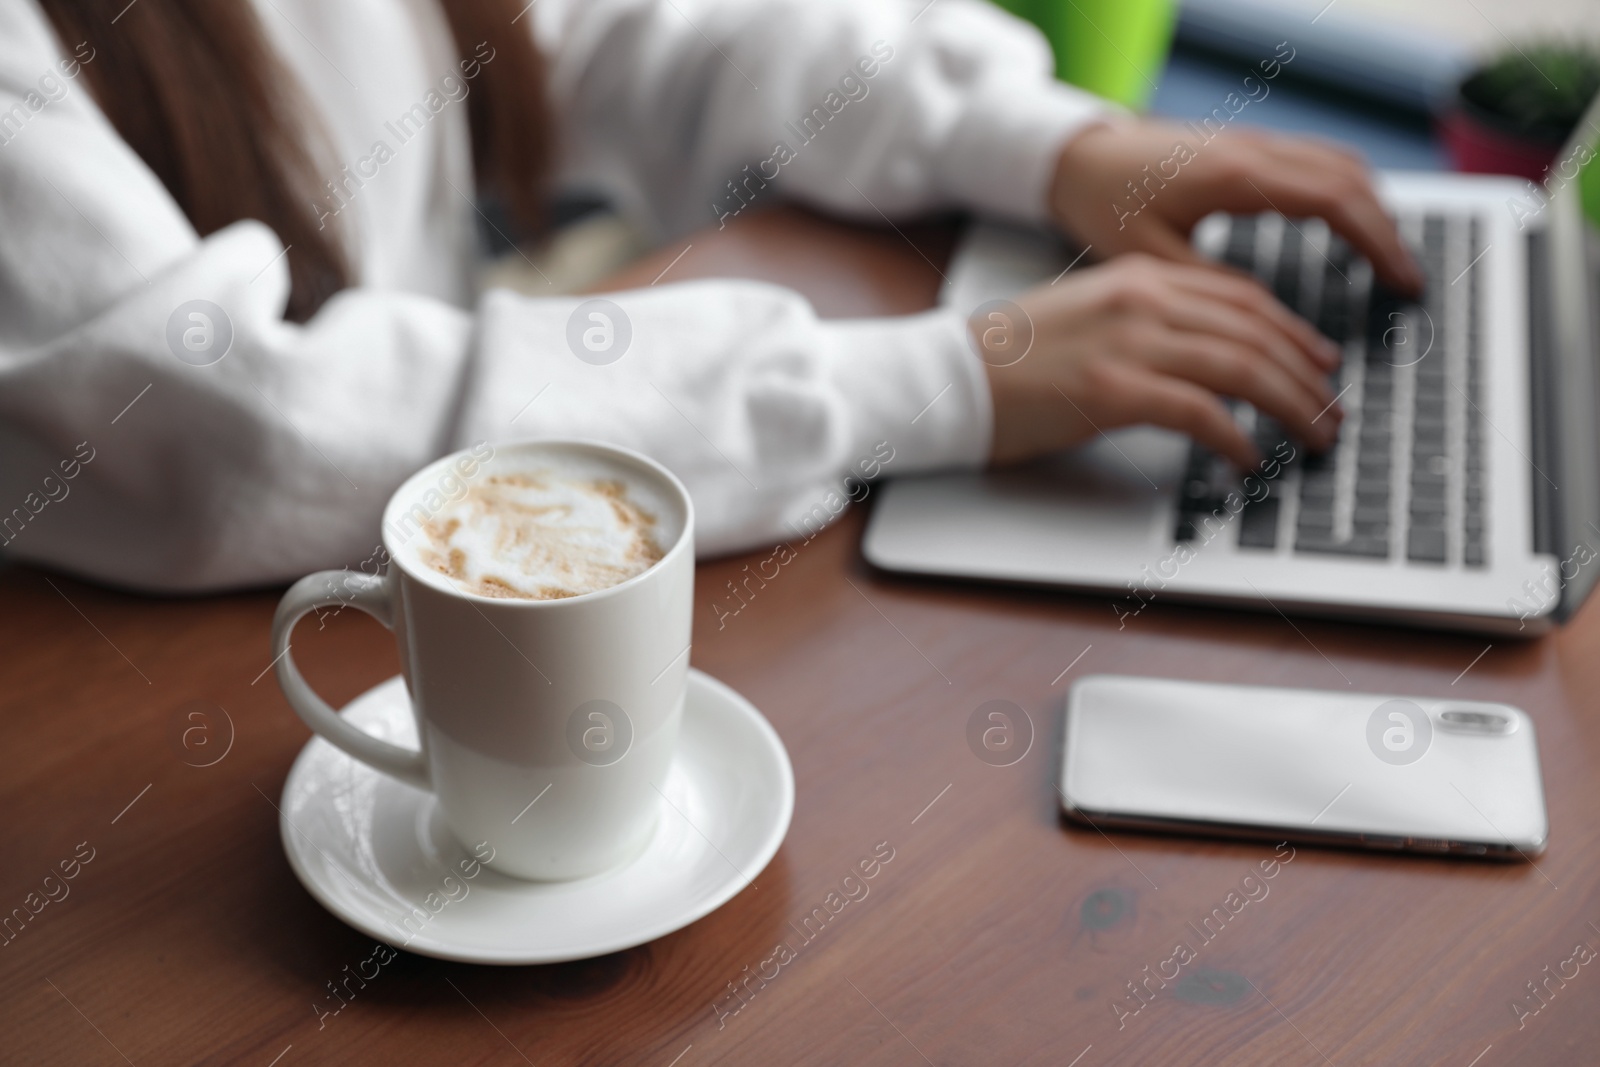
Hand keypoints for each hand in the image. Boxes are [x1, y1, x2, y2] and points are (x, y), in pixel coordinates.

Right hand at [978, 254, 1341, 466]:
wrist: (950, 376)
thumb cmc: (1012, 360)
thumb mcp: (1089, 317)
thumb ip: (1148, 323)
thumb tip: (1204, 357)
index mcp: (1139, 278)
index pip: (1242, 297)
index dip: (1294, 332)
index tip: (1320, 362)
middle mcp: (1143, 301)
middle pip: (1255, 330)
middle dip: (1307, 374)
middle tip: (1334, 410)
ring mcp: (1129, 344)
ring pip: (1242, 367)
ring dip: (1291, 406)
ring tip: (1315, 437)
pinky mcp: (1113, 391)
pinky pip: (1200, 413)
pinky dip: (1235, 437)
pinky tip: (1249, 458)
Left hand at [1049, 119, 1423, 293]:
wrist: (1077, 157)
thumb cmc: (1104, 204)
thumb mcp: (1152, 258)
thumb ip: (1212, 287)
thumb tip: (1268, 325)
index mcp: (1236, 175)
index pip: (1335, 200)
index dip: (1378, 242)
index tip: (1402, 281)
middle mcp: (1254, 150)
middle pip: (1351, 180)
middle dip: (1387, 231)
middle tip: (1408, 283)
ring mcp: (1254, 143)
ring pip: (1340, 164)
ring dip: (1372, 208)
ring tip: (1388, 261)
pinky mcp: (1248, 149)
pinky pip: (1317, 162)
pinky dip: (1347, 192)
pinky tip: (1349, 228)